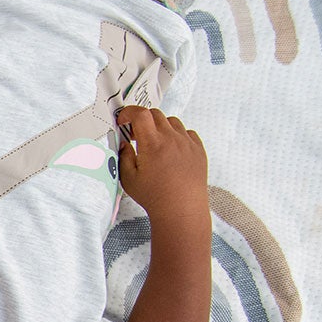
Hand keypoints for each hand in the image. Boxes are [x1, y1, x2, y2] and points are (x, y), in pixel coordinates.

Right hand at [117, 106, 208, 222]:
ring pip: (172, 122)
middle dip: (142, 120)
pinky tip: (170, 149)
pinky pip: (187, 133)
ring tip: (154, 142)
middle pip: (156, 114)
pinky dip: (177, 135)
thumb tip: (124, 143)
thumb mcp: (128, 178)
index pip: (140, 114)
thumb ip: (123, 156)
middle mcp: (172, 139)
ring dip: (160, 127)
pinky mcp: (198, 150)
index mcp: (152, 144)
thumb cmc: (154, 196)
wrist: (181, 209)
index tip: (123, 120)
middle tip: (135, 134)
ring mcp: (187, 143)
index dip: (128, 112)